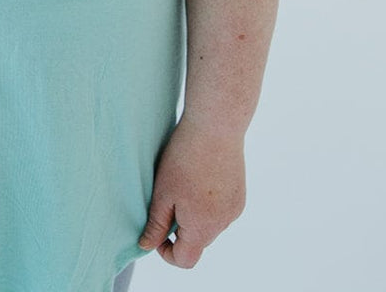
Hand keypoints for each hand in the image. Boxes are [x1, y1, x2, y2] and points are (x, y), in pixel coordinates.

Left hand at [138, 114, 246, 268]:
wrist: (216, 126)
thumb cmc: (184, 158)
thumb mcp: (163, 192)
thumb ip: (156, 224)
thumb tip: (146, 246)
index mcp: (202, 228)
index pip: (185, 259)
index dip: (166, 251)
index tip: (156, 229)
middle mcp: (223, 224)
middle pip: (197, 241)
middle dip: (179, 227)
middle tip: (166, 197)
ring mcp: (235, 209)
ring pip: (209, 224)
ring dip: (194, 214)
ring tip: (183, 182)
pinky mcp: (240, 195)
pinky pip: (220, 210)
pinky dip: (207, 202)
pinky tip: (199, 176)